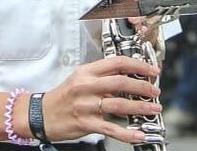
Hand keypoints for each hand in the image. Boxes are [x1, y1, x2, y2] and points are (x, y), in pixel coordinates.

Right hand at [40, 54, 162, 143]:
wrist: (40, 115)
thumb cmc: (62, 97)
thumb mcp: (80, 79)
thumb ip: (102, 78)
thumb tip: (128, 81)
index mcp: (86, 72)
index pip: (117, 62)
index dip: (138, 65)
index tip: (152, 70)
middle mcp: (86, 86)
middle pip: (121, 82)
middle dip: (143, 86)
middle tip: (155, 91)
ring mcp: (86, 105)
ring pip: (119, 104)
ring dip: (140, 107)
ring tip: (153, 109)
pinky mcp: (85, 123)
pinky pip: (111, 128)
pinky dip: (127, 132)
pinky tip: (138, 134)